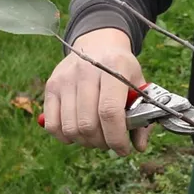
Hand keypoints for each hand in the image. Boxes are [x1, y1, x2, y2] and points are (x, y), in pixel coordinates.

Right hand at [44, 28, 151, 155]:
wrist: (98, 44)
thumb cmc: (122, 69)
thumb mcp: (139, 85)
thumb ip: (143, 116)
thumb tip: (140, 147)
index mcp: (114, 68)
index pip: (110, 112)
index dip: (117, 138)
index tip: (124, 149)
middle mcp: (86, 72)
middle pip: (88, 124)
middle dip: (103, 143)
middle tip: (111, 143)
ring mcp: (65, 78)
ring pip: (71, 128)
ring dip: (86, 142)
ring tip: (97, 138)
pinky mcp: (51, 86)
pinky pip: (52, 124)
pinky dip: (66, 137)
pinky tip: (79, 134)